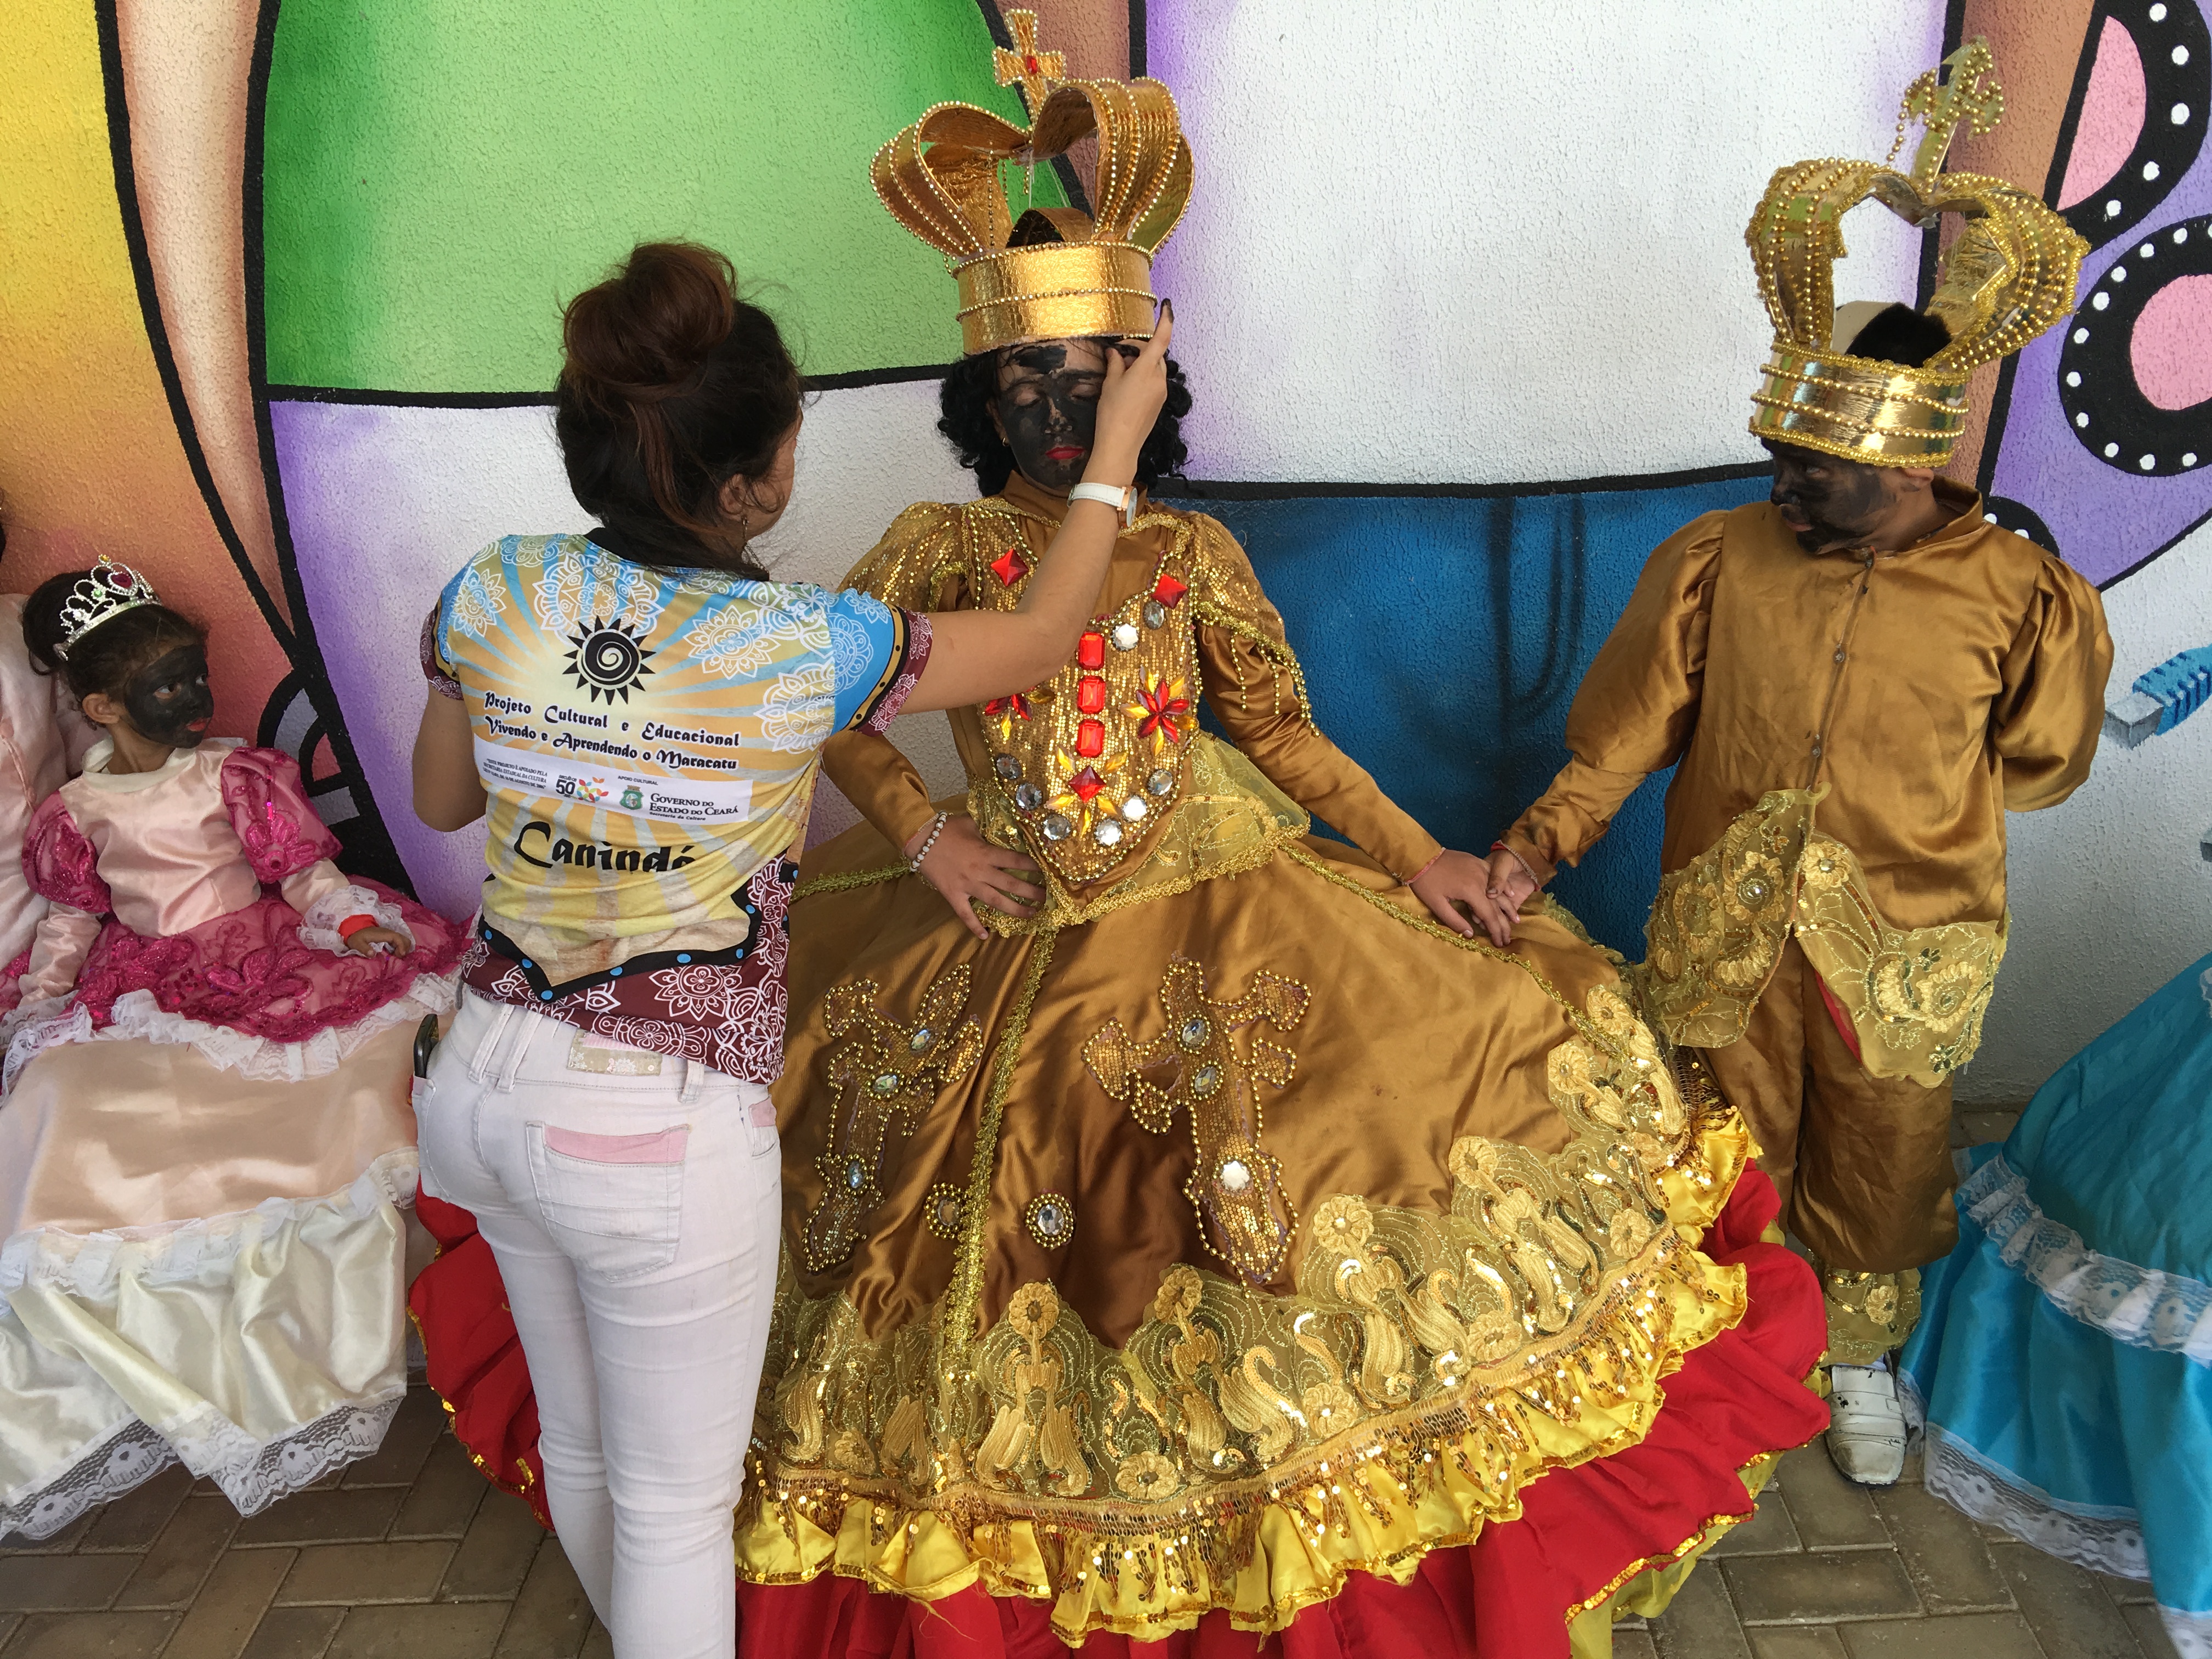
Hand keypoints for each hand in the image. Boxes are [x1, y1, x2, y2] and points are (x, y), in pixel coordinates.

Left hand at [345, 925, 413, 956]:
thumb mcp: (357, 943)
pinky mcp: (389, 938)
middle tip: (398, 957)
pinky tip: (394, 955)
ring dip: (403, 949)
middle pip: (404, 939)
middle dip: (405, 949)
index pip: (398, 938)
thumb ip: (364, 949)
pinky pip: (400, 942)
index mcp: (384, 934)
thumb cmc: (356, 937)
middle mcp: (389, 933)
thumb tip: (373, 954)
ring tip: (396, 957)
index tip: (400, 955)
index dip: (402, 946)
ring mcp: (390, 935)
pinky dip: (401, 948)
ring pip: (404, 940)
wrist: (354, 929)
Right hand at [902, 815, 1045, 941]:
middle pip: (1012, 884)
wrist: (919, 838)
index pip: (1016, 861)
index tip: (1047, 871)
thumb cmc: (945, 828)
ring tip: (1031, 915)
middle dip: (1032, 892)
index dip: (1033, 866)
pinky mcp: (954, 895)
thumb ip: (988, 829)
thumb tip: (1003, 827)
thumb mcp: (971, 823)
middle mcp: (981, 871)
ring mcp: (967, 885)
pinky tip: (985, 937)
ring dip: (1015, 910)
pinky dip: (975, 926)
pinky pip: (965, 914)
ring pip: (995, 901)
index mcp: (986, 853)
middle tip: (1046, 898)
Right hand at [1086, 301, 1174, 484]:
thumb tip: (1116, 353)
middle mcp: (1159, 379)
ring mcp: (1161, 392)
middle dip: (1140, 350)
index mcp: (1147, 369)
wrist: (1120, 444)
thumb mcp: (1110, 383)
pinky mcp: (1159, 403)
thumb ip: (1115, 363)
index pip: (1161, 338)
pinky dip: (1143, 378)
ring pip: (1155, 369)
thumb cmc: (1112, 412)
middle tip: (1120, 355)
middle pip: (1155, 354)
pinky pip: (1154, 383)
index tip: (1167, 306)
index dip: (1166, 320)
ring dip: (1141, 365)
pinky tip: (1127, 388)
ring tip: (1121, 375)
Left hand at [1409, 849, 1515, 947]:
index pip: (1488, 915)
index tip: (1500, 943)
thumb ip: (1454, 920)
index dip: (1495, 931)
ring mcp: (1480, 868)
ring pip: (1499, 891)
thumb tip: (1471, 934)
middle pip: (1497, 905)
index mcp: (1470, 891)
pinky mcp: (1477, 862)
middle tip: (1508, 938)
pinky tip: (1511, 894)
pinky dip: (1503, 887)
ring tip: (1515, 920)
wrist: (1420, 855)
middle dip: (1503, 924)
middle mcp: (1480, 879)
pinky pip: (1494, 876)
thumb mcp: (1436, 904)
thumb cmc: (1425, 881)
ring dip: (1508, 906)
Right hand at [1484, 848, 1541, 927]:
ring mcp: (1500, 897)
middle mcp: (1488, 890)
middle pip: (1485, 907)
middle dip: (1485, 921)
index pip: (1476, 896)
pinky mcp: (1513, 901)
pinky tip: (1502, 930)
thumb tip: (1490, 895)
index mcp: (1482, 879)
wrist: (1530, 856)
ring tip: (1493, 933)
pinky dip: (1505, 922)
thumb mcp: (1503, 863)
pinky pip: (1506, 914)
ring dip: (1494, 924)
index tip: (1477, 919)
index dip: (1475, 907)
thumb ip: (1498, 878)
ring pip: (1494, 912)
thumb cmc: (1513, 856)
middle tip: (1485, 930)